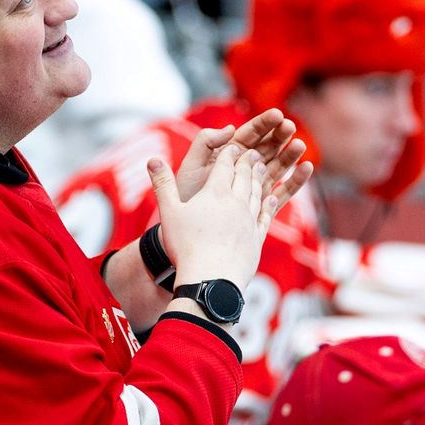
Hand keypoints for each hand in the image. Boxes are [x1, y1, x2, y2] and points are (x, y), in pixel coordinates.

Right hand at [149, 145, 274, 287]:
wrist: (212, 279)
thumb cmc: (186, 245)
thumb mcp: (169, 212)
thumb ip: (162, 184)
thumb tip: (152, 160)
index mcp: (215, 193)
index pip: (224, 166)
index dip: (228, 154)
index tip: (232, 145)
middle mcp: (236, 202)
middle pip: (244, 176)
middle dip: (247, 162)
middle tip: (253, 152)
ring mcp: (249, 220)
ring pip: (257, 193)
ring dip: (259, 178)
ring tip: (262, 169)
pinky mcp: (256, 239)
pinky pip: (265, 216)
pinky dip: (269, 205)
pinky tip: (272, 199)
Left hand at [174, 109, 311, 219]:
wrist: (186, 229)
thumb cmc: (186, 195)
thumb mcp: (191, 164)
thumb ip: (206, 142)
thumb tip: (231, 127)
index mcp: (229, 154)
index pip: (251, 134)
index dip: (264, 123)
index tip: (277, 115)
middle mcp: (246, 168)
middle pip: (268, 147)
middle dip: (280, 135)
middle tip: (290, 127)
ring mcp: (256, 186)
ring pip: (279, 166)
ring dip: (290, 155)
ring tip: (300, 145)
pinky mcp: (263, 205)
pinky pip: (283, 192)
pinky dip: (296, 181)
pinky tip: (306, 168)